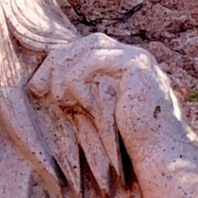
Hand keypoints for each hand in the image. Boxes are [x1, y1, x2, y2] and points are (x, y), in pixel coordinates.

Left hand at [25, 34, 181, 189]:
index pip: (88, 48)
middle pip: (86, 42)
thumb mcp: (99, 112)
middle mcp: (134, 56)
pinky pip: (94, 62)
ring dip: (65, 73)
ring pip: (88, 49)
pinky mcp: (136, 67)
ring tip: (59, 100)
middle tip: (37, 87)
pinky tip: (78, 103)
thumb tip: (48, 88)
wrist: (160, 155)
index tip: (38, 85)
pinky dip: (78, 81)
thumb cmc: (129, 142)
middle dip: (57, 62)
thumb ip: (83, 94)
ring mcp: (137, 58)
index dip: (61, 61)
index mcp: (127, 65)